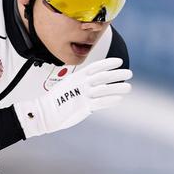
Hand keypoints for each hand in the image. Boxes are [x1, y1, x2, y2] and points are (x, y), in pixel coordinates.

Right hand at [13, 57, 131, 137]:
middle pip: (104, 76)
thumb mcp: (68, 85)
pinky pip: (101, 102)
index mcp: (78, 77)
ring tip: (128, 87)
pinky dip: (111, 100)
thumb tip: (94, 84)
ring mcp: (83, 95)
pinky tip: (119, 98)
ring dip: (118, 87)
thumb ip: (81, 83)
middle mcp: (82, 84)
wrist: (45, 112)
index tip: (119, 61)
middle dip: (118, 73)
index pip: (96, 66)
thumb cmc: (56, 100)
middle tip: (128, 73)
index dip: (109, 63)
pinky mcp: (84, 106)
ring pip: (106, 88)